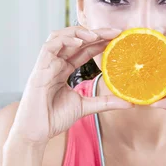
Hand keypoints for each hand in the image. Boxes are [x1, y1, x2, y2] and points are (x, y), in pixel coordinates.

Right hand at [9, 26, 133, 146]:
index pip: (83, 49)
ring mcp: (46, 65)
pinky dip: (64, 41)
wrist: (36, 133)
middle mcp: (55, 63)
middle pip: (75, 40)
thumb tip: (130, 103)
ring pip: (60, 37)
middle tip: (115, 31)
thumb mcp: (86, 107)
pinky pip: (49, 47)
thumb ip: (105, 102)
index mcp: (63, 69)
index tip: (118, 38)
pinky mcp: (39, 70)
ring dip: (78, 32)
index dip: (100, 41)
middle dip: (95, 33)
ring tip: (97, 35)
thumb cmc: (54, 119)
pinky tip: (79, 42)